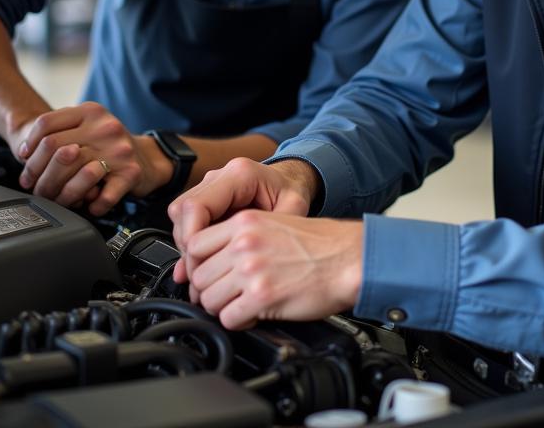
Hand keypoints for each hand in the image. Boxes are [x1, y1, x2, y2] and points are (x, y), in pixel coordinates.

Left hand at [15, 102, 171, 214]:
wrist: (148, 158)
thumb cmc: (107, 147)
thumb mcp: (85, 129)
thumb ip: (58, 133)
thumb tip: (25, 156)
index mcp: (90, 111)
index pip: (46, 124)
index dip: (29, 145)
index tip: (25, 161)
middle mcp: (105, 126)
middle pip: (55, 149)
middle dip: (38, 174)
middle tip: (35, 188)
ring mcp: (119, 149)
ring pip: (75, 174)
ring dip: (60, 195)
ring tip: (58, 200)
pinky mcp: (131, 172)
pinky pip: (102, 197)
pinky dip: (91, 206)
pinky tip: (88, 206)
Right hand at [169, 158, 318, 289]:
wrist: (290, 178)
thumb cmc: (291, 191)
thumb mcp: (292, 209)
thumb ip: (267, 232)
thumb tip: (241, 263)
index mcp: (239, 175)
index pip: (196, 205)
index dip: (192, 237)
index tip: (201, 262)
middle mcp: (219, 177)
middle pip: (182, 212)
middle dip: (188, 246)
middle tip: (201, 274)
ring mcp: (210, 186)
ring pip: (180, 218)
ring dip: (188, 247)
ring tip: (204, 272)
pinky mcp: (207, 198)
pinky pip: (188, 221)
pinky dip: (192, 244)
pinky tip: (201, 265)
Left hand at [181, 210, 363, 327]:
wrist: (348, 258)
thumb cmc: (320, 243)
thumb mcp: (275, 223)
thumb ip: (242, 236)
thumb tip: (215, 259)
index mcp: (245, 221)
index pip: (194, 245)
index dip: (197, 265)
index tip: (208, 274)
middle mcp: (244, 243)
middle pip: (198, 276)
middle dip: (208, 290)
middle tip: (225, 295)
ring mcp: (252, 269)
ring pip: (209, 299)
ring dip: (222, 308)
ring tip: (241, 305)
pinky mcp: (262, 296)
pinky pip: (228, 318)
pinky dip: (238, 322)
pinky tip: (253, 314)